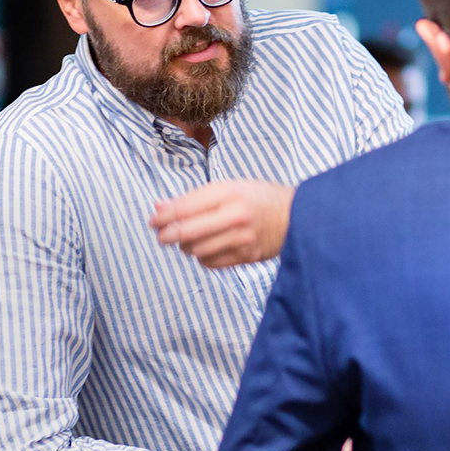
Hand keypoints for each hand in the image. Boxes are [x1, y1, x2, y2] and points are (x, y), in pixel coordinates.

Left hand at [149, 179, 293, 268]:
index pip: (185, 208)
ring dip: (186, 248)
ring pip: (198, 250)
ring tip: (186, 242)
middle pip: (188, 232)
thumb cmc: (258, 198)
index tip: (153, 221)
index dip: (163, 217)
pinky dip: (202, 258)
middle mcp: (235, 216)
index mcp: (229, 193)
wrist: (296, 215)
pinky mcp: (247, 256)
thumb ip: (195, 198)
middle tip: (161, 236)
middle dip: (168, 236)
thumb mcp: (229, 187)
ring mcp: (242, 238)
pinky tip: (204, 250)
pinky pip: (212, 262)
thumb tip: (159, 207)